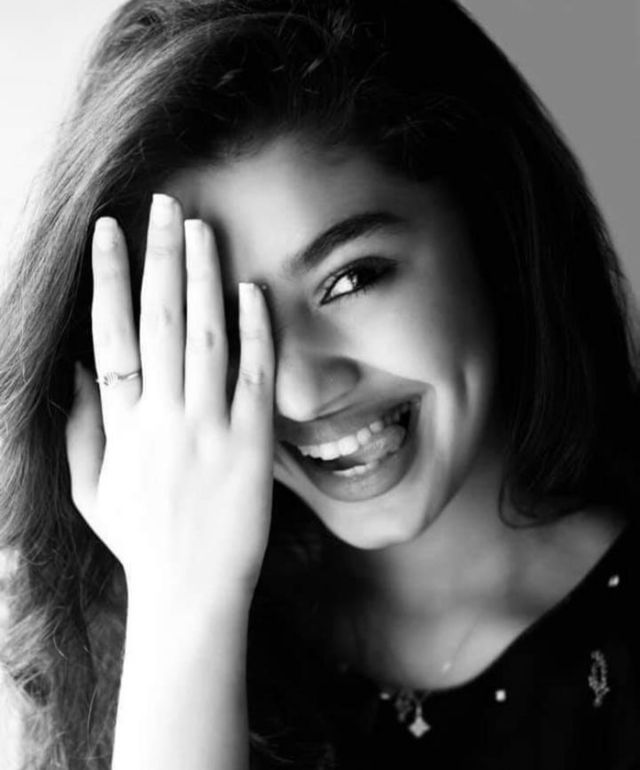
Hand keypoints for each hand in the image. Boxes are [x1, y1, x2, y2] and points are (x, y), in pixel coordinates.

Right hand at [65, 193, 274, 608]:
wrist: (190, 594)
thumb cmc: (141, 542)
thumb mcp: (91, 490)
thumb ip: (78, 428)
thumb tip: (77, 369)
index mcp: (121, 426)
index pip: (109, 335)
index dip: (108, 279)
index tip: (109, 231)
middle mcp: (162, 418)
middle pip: (158, 320)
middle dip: (159, 257)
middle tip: (165, 206)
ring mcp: (209, 430)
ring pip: (205, 336)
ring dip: (203, 277)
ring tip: (203, 229)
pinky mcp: (252, 446)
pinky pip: (254, 376)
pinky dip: (254, 331)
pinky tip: (252, 291)